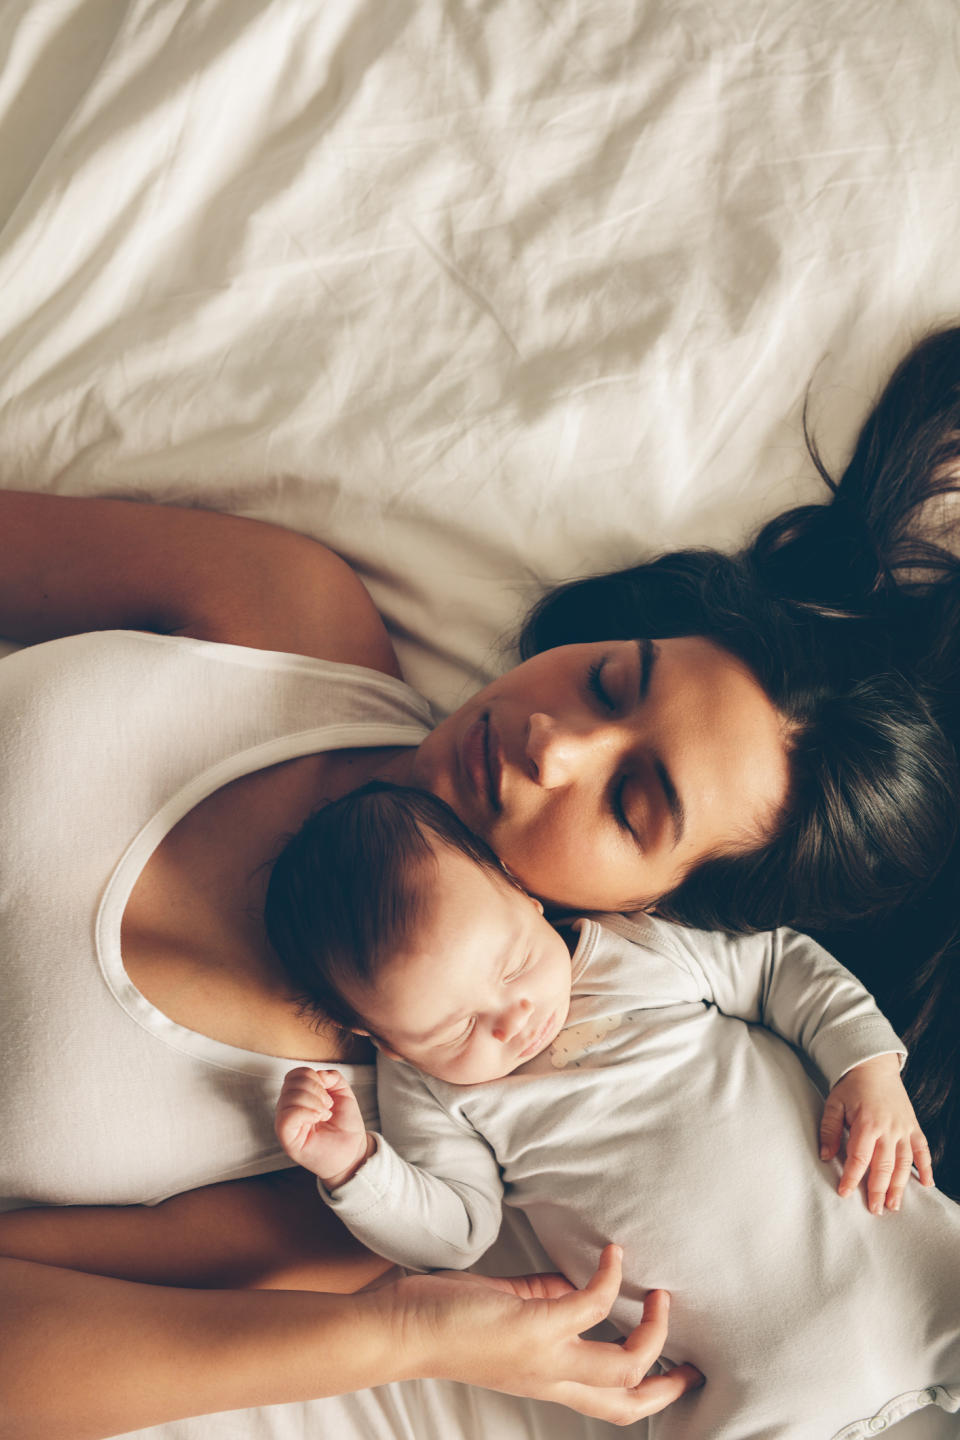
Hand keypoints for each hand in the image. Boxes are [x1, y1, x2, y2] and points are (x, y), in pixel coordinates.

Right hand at [275, 1067, 371, 1188]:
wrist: (352, 1151)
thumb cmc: (345, 1126)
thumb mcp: (343, 1093)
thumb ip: (332, 1077)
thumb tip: (319, 1074)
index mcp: (299, 1097)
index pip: (295, 1075)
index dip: (313, 1076)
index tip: (328, 1092)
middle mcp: (289, 1108)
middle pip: (291, 1082)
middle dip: (316, 1089)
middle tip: (327, 1106)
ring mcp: (286, 1123)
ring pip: (289, 1097)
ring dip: (313, 1101)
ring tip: (324, 1114)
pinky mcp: (287, 1138)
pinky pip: (287, 1116)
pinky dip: (306, 1112)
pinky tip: (317, 1118)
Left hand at [379, 1243, 702, 1425]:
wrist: (399, 1330)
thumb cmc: (445, 1319)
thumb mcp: (509, 1317)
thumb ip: (547, 1304)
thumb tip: (579, 1282)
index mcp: (547, 1379)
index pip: (610, 1406)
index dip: (652, 1396)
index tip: (680, 1373)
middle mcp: (550, 1377)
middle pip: (627, 1402)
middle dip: (670, 1386)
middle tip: (696, 1360)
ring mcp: (545, 1355)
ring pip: (625, 1367)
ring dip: (652, 1328)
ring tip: (660, 1293)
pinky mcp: (534, 1325)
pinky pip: (591, 1303)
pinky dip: (610, 1277)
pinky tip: (613, 1254)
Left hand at [820, 1053, 933, 1212]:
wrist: (875, 1065)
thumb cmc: (852, 1086)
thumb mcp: (834, 1103)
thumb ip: (830, 1130)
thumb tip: (826, 1156)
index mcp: (867, 1123)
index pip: (859, 1157)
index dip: (852, 1177)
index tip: (845, 1193)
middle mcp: (888, 1128)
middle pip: (884, 1165)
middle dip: (879, 1190)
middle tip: (875, 1210)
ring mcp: (904, 1128)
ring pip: (904, 1163)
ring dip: (900, 1186)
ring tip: (894, 1205)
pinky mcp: (913, 1126)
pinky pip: (923, 1150)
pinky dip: (927, 1167)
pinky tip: (927, 1184)